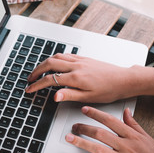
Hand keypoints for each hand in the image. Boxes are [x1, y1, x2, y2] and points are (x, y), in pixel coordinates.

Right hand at [26, 53, 153, 102]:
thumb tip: (54, 96)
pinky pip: (66, 54)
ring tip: (39, 71)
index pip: (50, 80)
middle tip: (30, 79)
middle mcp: (76, 66)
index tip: (29, 89)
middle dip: (36, 71)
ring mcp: (80, 60)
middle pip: (49, 63)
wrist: (124, 79)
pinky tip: (55, 63)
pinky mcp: (84, 58)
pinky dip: (56, 58)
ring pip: (56, 57)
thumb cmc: (109, 90)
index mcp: (76, 77)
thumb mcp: (88, 98)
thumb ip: (69, 95)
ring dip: (44, 63)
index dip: (37, 85)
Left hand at [66, 106, 153, 152]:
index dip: (95, 114)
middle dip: (84, 128)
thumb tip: (126, 111)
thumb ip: (133, 124)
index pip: (110, 121)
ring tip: (69, 139)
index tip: (84, 109)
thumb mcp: (147, 137)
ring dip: (81, 143)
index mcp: (131, 136)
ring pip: (98, 149)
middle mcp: (126, 146)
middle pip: (100, 133)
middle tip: (74, 126)